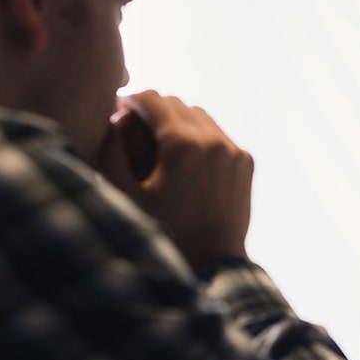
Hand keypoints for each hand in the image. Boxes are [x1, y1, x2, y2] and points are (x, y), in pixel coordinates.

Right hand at [99, 90, 251, 265]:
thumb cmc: (162, 230)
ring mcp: (233, 149)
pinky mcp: (245, 161)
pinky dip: (201, 138)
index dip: (132, 102)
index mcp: (180, 143)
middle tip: (136, 127)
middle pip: (176, 104)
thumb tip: (118, 117)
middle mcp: (211, 139)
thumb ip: (114, 150)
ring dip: (179, 122)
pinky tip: (187, 159)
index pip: (152, 99)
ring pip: (200, 116)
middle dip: (154, 111)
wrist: (212, 260)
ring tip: (161, 142)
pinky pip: (219, 135)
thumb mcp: (126, 193)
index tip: (120, 112)